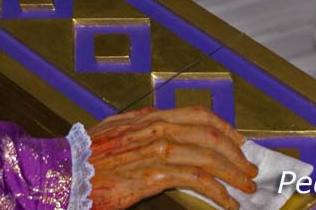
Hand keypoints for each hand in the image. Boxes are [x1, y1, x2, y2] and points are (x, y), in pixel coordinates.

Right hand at [87, 105, 257, 209]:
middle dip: (236, 152)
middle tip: (249, 168)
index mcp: (150, 118)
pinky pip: (196, 180)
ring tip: (245, 187)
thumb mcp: (114, 129)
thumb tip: (157, 118)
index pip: (198, 115)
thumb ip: (138, 123)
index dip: (225, 128)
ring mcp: (156, 151)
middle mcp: (156, 129)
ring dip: (233, 173)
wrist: (66, 171)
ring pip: (207, 156)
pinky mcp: (153, 176)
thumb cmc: (86, 155)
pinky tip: (226, 201)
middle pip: (209, 134)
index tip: (239, 142)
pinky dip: (217, 191)